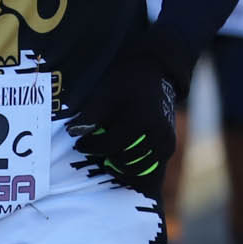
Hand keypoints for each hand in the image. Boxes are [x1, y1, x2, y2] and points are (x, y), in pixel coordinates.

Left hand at [69, 41, 179, 184]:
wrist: (151, 75)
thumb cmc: (124, 85)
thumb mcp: (104, 96)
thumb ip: (90, 116)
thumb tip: (73, 132)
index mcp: (140, 119)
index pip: (109, 145)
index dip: (91, 146)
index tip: (79, 144)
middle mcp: (156, 132)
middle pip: (122, 159)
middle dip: (105, 156)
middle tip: (94, 149)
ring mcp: (165, 141)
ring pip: (135, 167)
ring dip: (119, 165)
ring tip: (107, 155)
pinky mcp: (169, 147)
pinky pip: (148, 167)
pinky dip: (133, 167)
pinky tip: (121, 159)